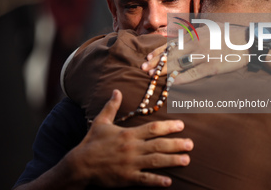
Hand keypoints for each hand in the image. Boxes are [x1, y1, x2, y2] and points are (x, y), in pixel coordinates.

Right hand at [65, 89, 192, 187]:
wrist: (79, 165)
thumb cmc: (91, 142)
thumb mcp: (101, 121)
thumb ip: (111, 106)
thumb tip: (116, 90)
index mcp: (128, 134)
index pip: (152, 128)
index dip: (168, 126)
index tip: (181, 125)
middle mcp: (132, 148)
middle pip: (159, 144)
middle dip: (176, 144)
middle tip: (191, 144)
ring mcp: (130, 164)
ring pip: (156, 161)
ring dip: (172, 160)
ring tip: (187, 160)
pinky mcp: (126, 178)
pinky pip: (145, 179)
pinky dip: (157, 181)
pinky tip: (169, 181)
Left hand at [142, 24, 248, 83]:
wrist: (248, 41)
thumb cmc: (227, 34)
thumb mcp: (209, 28)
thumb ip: (193, 32)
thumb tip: (179, 36)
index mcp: (195, 34)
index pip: (171, 43)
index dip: (158, 51)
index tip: (147, 57)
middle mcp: (196, 44)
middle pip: (171, 54)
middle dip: (155, 62)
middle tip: (143, 68)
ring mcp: (203, 56)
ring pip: (178, 65)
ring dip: (163, 71)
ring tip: (151, 77)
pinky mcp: (211, 68)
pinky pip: (192, 75)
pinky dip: (180, 79)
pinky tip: (170, 84)